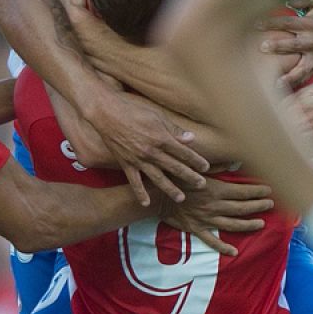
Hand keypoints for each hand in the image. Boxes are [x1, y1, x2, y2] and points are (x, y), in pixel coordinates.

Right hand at [85, 90, 208, 207]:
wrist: (106, 113)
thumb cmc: (133, 110)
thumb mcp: (157, 116)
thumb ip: (174, 129)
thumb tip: (191, 139)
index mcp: (161, 138)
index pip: (184, 152)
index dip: (196, 160)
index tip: (206, 167)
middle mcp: (152, 152)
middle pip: (175, 167)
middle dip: (190, 177)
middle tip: (201, 185)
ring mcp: (138, 160)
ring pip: (158, 178)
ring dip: (171, 189)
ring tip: (181, 198)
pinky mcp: (126, 164)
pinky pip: (135, 182)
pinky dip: (140, 193)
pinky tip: (146, 203)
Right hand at [162, 177, 272, 256]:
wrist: (157, 196)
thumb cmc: (176, 178)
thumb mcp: (195, 169)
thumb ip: (215, 167)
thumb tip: (233, 161)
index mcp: (215, 190)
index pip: (242, 191)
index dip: (257, 191)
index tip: (269, 190)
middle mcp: (214, 206)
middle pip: (241, 207)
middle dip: (258, 206)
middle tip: (270, 204)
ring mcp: (206, 219)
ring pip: (232, 224)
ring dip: (248, 224)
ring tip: (261, 223)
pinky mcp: (197, 229)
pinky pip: (212, 241)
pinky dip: (223, 247)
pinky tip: (234, 252)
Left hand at [258, 0, 312, 85]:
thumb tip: (288, 0)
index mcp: (312, 24)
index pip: (289, 22)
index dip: (273, 23)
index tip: (255, 25)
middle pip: (295, 44)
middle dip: (279, 46)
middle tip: (262, 47)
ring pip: (302, 68)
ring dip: (289, 76)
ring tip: (275, 84)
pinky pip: (307, 78)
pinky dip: (296, 85)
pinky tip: (281, 92)